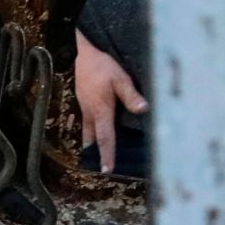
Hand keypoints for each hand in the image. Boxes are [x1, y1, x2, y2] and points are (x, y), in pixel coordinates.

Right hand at [73, 30, 146, 172]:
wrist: (80, 55)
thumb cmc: (101, 66)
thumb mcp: (120, 78)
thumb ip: (131, 95)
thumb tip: (144, 109)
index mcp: (101, 111)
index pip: (106, 137)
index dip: (108, 154)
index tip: (107, 169)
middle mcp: (91, 113)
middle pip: (94, 139)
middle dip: (97, 153)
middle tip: (100, 168)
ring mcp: (84, 108)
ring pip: (87, 132)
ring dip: (91, 144)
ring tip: (95, 155)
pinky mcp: (82, 102)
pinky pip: (85, 122)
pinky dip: (88, 132)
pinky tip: (91, 134)